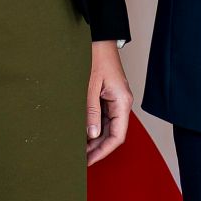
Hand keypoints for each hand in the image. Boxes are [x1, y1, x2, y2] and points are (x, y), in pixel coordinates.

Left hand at [85, 40, 131, 164]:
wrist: (99, 39)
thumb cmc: (96, 57)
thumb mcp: (90, 87)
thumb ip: (91, 112)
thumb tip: (92, 135)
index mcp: (122, 101)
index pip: (117, 136)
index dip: (103, 151)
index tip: (89, 161)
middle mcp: (122, 103)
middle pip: (113, 134)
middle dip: (97, 148)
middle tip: (80, 159)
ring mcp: (116, 100)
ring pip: (108, 127)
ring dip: (94, 139)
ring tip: (78, 149)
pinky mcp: (109, 96)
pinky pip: (103, 117)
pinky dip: (93, 127)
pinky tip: (82, 133)